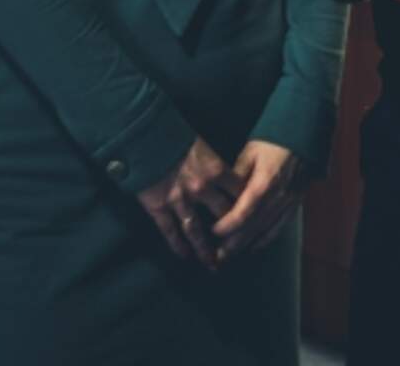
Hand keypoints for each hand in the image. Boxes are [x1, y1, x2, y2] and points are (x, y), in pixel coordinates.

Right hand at [137, 137, 241, 268]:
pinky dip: (178, 246)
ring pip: (196, 231)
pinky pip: (170, 231)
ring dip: (206, 250)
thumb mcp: (205, 145)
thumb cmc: (176, 136)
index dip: (249, 208)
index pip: (240, 194)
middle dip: (232, 234)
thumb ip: (217, 163)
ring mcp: (179, 200)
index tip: (255, 220)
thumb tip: (232, 173)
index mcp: (217, 170)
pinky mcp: (158, 207)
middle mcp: (202, 188)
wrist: (145, 136)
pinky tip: (184, 257)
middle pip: (223, 216)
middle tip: (238, 250)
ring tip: (213, 264)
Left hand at [211, 141, 303, 261]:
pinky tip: (254, 246)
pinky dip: (265, 239)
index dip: (226, 226)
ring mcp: (288, 202)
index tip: (211, 231)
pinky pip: (280, 227)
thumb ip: (236, 173)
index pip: (242, 213)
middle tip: (215, 258)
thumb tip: (220, 191)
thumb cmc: (274, 141)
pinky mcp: (295, 203)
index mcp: (265, 183)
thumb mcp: (250, 151)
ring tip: (229, 257)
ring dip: (246, 246)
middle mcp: (278, 197)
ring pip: (266, 231)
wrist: (304, 137)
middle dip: (232, 245)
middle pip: (253, 228)